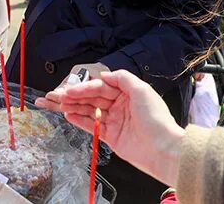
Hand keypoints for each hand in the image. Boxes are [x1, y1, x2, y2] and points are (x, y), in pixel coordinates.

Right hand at [37, 70, 184, 186]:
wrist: (163, 149)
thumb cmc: (156, 119)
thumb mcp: (142, 89)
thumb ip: (122, 78)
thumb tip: (104, 75)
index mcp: (127, 93)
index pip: (101, 86)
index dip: (85, 87)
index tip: (71, 89)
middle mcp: (119, 105)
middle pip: (93, 98)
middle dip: (76, 96)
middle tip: (60, 96)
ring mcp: (114, 121)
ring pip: (90, 111)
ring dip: (75, 106)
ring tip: (60, 104)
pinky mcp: (111, 136)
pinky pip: (92, 126)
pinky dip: (80, 120)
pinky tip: (69, 115)